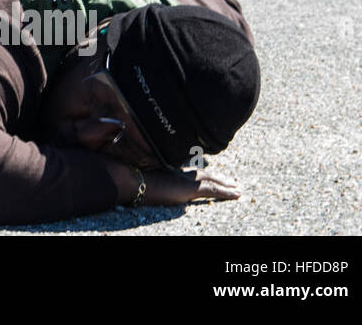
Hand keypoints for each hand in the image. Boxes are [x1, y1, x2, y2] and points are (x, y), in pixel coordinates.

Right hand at [106, 159, 240, 206]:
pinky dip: (226, 191)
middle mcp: (177, 170)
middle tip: (230, 179)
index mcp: (165, 167)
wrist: (126, 178)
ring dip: (225, 183)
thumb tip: (134, 168)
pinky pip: (214, 191)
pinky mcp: (190, 189)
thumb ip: (139, 167)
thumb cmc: (124, 173)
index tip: (206, 171)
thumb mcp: (133, 170)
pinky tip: (237, 194)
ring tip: (237, 187)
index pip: (187, 169)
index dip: (198, 170)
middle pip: (202, 172)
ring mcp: (184, 179)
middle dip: (217, 176)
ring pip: (211, 180)